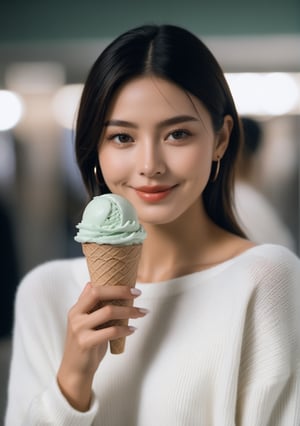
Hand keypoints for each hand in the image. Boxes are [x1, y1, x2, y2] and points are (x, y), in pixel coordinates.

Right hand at [57, 283, 145, 410]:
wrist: (74, 372)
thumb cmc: (85, 345)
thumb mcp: (84, 323)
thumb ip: (87, 305)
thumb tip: (92, 283)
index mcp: (76, 309)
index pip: (95, 289)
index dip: (115, 287)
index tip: (132, 289)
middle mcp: (76, 316)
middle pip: (99, 294)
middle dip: (121, 292)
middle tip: (138, 295)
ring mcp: (79, 329)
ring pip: (108, 312)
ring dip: (128, 311)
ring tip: (141, 313)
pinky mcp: (86, 343)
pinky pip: (111, 331)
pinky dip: (125, 329)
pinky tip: (133, 329)